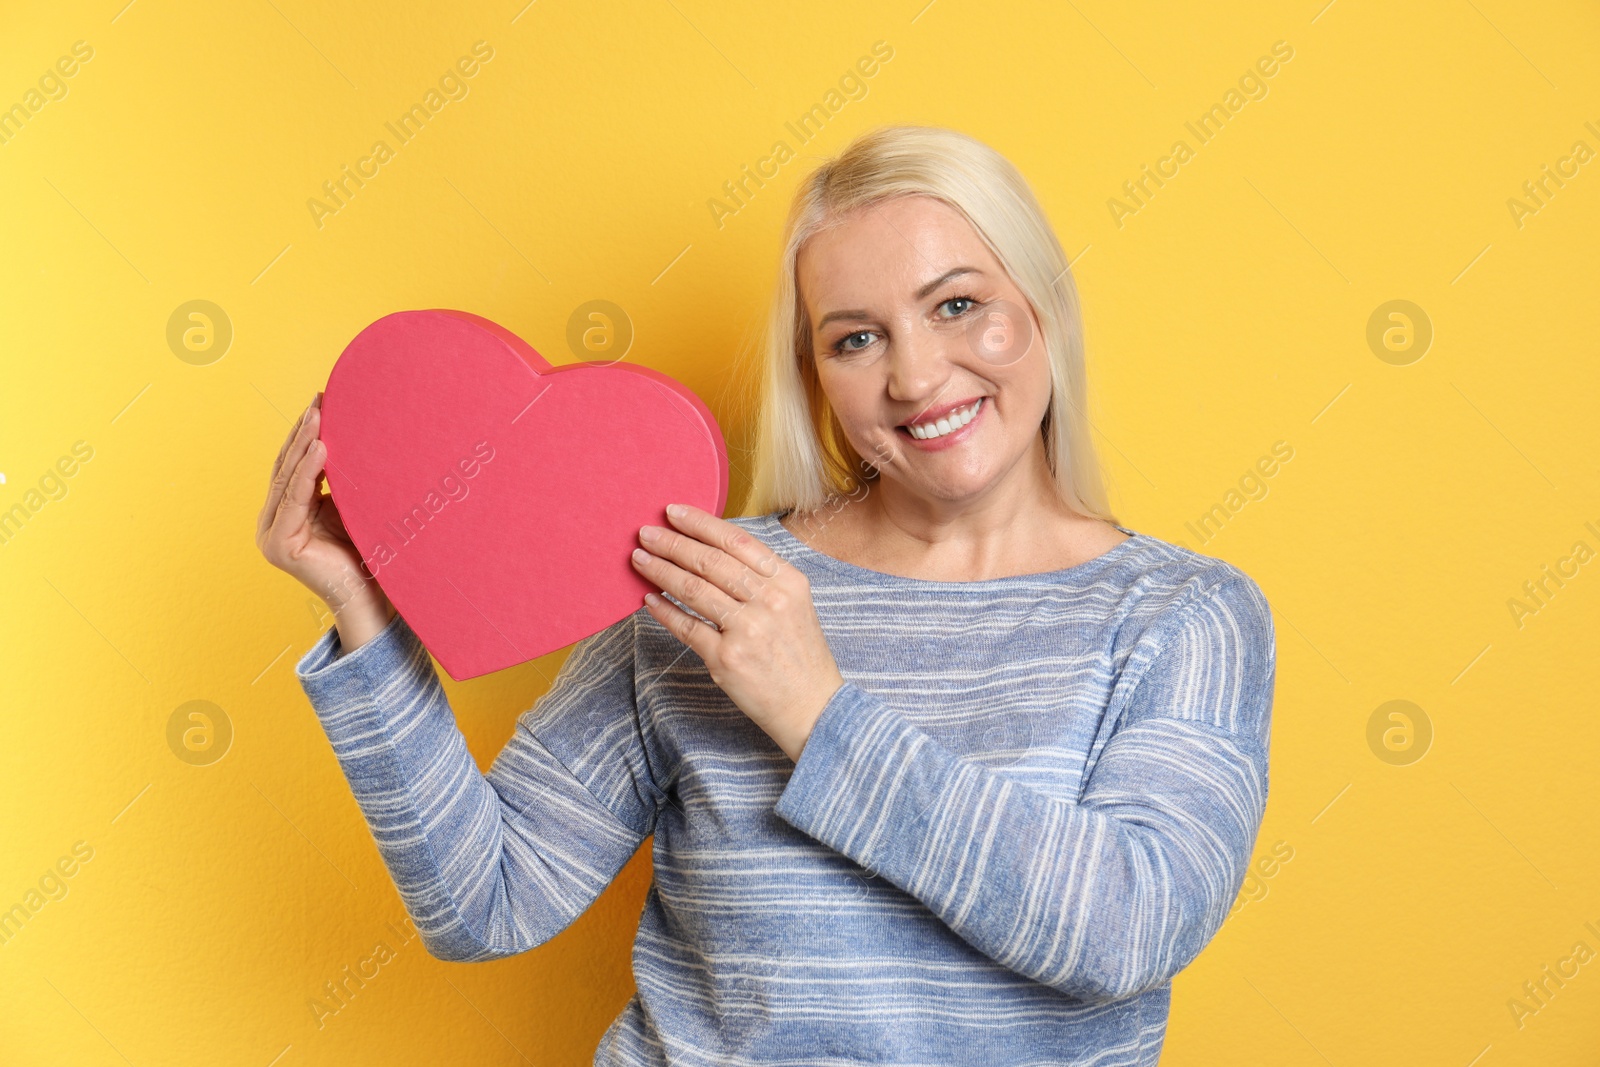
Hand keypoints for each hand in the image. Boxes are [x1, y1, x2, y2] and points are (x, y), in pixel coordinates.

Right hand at [256, 392, 394, 649]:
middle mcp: (272, 521)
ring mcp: (271, 535)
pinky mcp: (280, 546)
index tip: (322, 400)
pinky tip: (320, 448)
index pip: (292, 464)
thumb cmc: (367, 551)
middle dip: (303, 431)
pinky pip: (295, 501)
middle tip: (320, 399)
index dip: (304, 432)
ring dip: (304, 444)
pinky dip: (307, 472)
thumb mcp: (348, 505)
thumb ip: (336, 478)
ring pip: (288, 479)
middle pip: (286, 467)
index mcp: (286, 511)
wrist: (374, 595)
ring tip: (319, 414)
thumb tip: (346, 434)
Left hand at [631, 503, 844, 761]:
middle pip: (710, 561)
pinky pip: (686, 626)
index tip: (673, 512)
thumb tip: (712, 550)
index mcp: (788, 582)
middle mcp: (769, 601)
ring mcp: (747, 630)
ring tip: (640, 559)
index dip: (701, 523)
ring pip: (693, 590)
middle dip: (673, 543)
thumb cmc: (800, 655)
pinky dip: (664, 611)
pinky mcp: (726, 659)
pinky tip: (649, 599)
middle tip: (646, 532)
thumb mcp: (794, 605)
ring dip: (661, 570)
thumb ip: (761, 578)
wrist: (813, 707)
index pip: (737, 542)